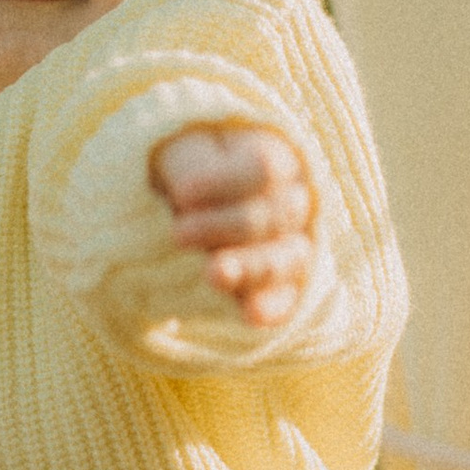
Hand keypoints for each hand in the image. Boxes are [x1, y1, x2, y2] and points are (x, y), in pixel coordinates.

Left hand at [150, 121, 315, 328]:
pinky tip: (250, 313)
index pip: (264, 169)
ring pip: (284, 259)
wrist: (182, 215)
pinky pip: (287, 300)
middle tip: (178, 234)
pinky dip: (271, 307)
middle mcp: (292, 205)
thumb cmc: (183, 175)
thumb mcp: (181, 156)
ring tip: (213, 274)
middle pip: (272, 216)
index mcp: (274, 159)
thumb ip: (190, 168)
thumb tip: (187, 197)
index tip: (181, 193)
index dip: (224, 182)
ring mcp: (292, 249)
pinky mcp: (283, 290)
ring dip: (249, 268)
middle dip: (224, 226)